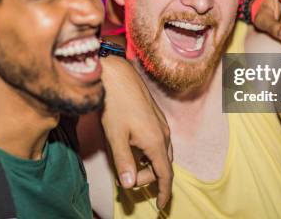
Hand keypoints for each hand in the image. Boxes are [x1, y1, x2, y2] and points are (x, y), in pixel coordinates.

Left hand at [99, 55, 172, 209]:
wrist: (117, 75)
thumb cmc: (115, 105)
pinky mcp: (156, 116)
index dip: (164, 192)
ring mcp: (161, 123)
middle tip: (127, 179)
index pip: (165, 174)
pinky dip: (148, 151)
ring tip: (128, 165)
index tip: (160, 206)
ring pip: (160, 152)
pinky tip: (131, 146)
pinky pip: (158, 141)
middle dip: (148, 177)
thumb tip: (130, 185)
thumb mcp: (115, 137)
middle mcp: (163, 133)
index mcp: (156, 142)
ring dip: (148, 164)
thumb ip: (124, 162)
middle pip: (162, 165)